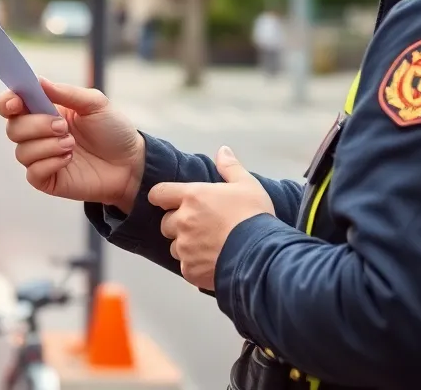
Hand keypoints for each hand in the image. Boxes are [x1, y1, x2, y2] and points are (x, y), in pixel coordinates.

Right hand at [0, 78, 145, 211]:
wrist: (130, 162)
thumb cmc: (112, 130)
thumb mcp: (95, 103)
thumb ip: (66, 93)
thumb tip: (38, 81)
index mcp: (44, 110)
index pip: (11, 105)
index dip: (7, 102)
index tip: (16, 103)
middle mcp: (37, 134)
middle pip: (13, 128)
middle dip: (36, 125)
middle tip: (64, 127)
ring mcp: (41, 157)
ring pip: (21, 151)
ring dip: (48, 146)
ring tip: (72, 144)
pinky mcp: (47, 179)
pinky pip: (33, 172)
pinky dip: (50, 163)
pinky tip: (69, 159)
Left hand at [150, 146, 273, 290]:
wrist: (261, 254)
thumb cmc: (254, 216)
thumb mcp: (247, 184)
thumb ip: (230, 167)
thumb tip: (222, 150)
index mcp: (192, 196)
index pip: (159, 193)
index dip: (163, 197)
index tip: (170, 201)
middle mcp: (183, 221)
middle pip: (166, 223)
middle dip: (178, 224)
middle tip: (201, 226)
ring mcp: (185, 247)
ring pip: (175, 246)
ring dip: (186, 245)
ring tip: (209, 245)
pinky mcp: (190, 270)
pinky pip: (186, 267)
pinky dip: (195, 265)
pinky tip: (213, 261)